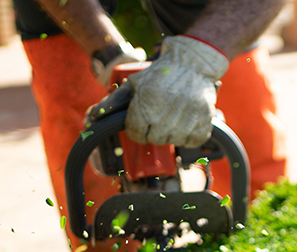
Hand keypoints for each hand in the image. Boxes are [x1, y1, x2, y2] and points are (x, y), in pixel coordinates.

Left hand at [90, 36, 228, 147]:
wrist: (192, 63)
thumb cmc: (160, 74)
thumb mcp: (134, 83)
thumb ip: (113, 101)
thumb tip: (93, 117)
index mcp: (146, 105)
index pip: (136, 134)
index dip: (137, 129)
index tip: (142, 122)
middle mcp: (166, 115)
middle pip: (154, 140)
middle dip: (154, 131)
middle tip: (159, 117)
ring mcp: (187, 120)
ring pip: (173, 142)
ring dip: (171, 134)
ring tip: (173, 118)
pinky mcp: (203, 124)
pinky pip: (192, 142)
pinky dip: (189, 136)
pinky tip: (186, 122)